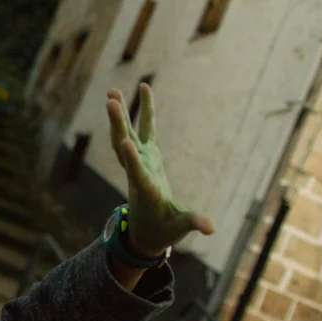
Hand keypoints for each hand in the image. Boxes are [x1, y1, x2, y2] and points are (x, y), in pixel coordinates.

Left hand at [106, 85, 213, 257]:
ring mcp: (139, 162)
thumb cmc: (163, 230)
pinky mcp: (146, 156)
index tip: (125, 144)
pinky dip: (143, 111)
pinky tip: (144, 89)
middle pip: (123, 147)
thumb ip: (193, 222)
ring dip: (120, 114)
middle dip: (118, 125)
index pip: (137, 174)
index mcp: (146, 190)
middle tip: (111, 102)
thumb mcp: (179, 227)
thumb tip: (211, 228)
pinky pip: (144, 130)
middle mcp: (137, 173)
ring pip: (126, 135)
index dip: (132, 160)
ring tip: (113, 91)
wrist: (145, 231)